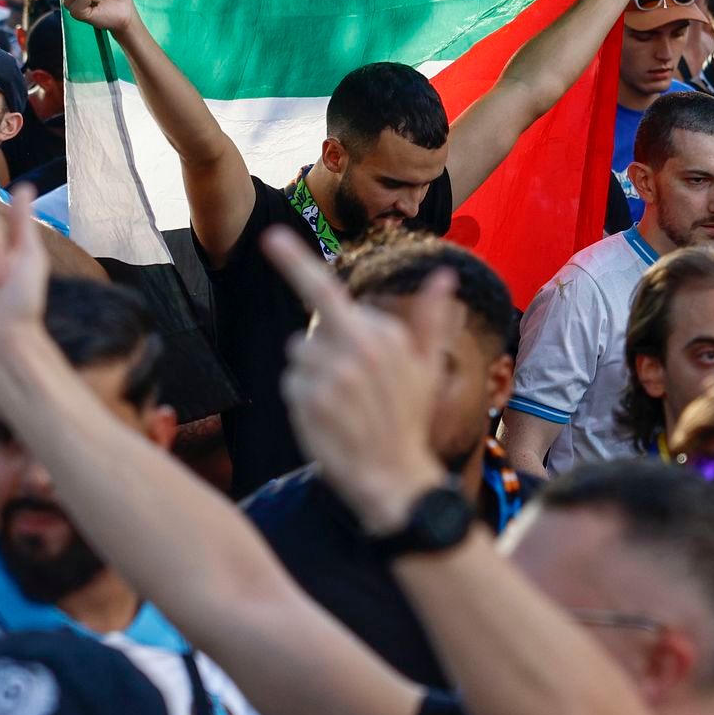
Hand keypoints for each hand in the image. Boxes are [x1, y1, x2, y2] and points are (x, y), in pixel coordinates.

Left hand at [261, 228, 457, 534]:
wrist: (394, 477)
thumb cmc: (409, 420)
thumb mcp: (427, 367)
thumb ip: (429, 318)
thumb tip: (444, 275)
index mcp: (383, 335)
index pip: (326, 293)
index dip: (293, 261)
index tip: (269, 237)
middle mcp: (355, 350)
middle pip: (311, 331)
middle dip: (323, 351)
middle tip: (351, 387)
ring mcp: (330, 376)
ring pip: (298, 356)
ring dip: (312, 376)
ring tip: (344, 405)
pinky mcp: (309, 401)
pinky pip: (291, 384)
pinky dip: (303, 399)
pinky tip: (329, 419)